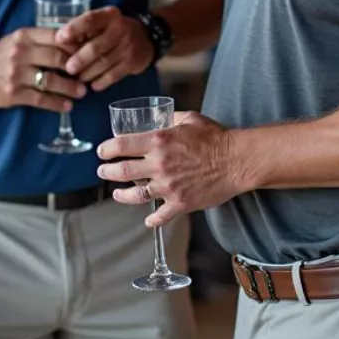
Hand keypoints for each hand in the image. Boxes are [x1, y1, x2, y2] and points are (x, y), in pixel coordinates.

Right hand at [0, 27, 86, 111]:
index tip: (89, 52)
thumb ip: (41, 38)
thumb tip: (73, 41)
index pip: (57, 37)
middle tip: (89, 74)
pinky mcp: (14, 93)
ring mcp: (17, 74)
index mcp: (25, 36)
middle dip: (77, 67)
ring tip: (82, 92)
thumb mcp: (18, 38)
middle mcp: (21, 53)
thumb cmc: (2, 54)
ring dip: (70, 87)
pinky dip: (57, 103)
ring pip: (51, 80)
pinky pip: (41, 99)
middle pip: (57, 58)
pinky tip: (67, 105)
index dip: (76, 45)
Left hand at [54, 7, 152, 91]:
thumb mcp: (103, 22)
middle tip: (68, 68)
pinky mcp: (133, 63)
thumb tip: (59, 42)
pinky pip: (113, 75)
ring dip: (88, 73)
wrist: (146, 38)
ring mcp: (128, 46)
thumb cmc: (114, 30)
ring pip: (103, 63)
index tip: (59, 38)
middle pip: (95, 47)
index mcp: (109, 15)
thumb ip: (85, 29)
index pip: (90, 19)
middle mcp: (120, 28)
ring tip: (78, 78)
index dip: (74, 28)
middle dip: (80, 59)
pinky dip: (101, 82)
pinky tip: (93, 85)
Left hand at [96, 111, 243, 227]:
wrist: (236, 160)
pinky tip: (148, 220)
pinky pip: (160, 216)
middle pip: (122, 171)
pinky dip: (152, 220)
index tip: (101, 151)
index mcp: (158, 140)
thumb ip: (171, 118)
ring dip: (121, 195)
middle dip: (107, 171)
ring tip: (116, 193)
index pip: (121, 145)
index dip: (106, 149)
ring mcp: (169, 186)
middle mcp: (159, 164)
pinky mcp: (181, 203)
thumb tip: (161, 118)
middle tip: (102, 171)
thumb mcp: (189, 118)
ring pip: (135, 195)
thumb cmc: (215, 137)